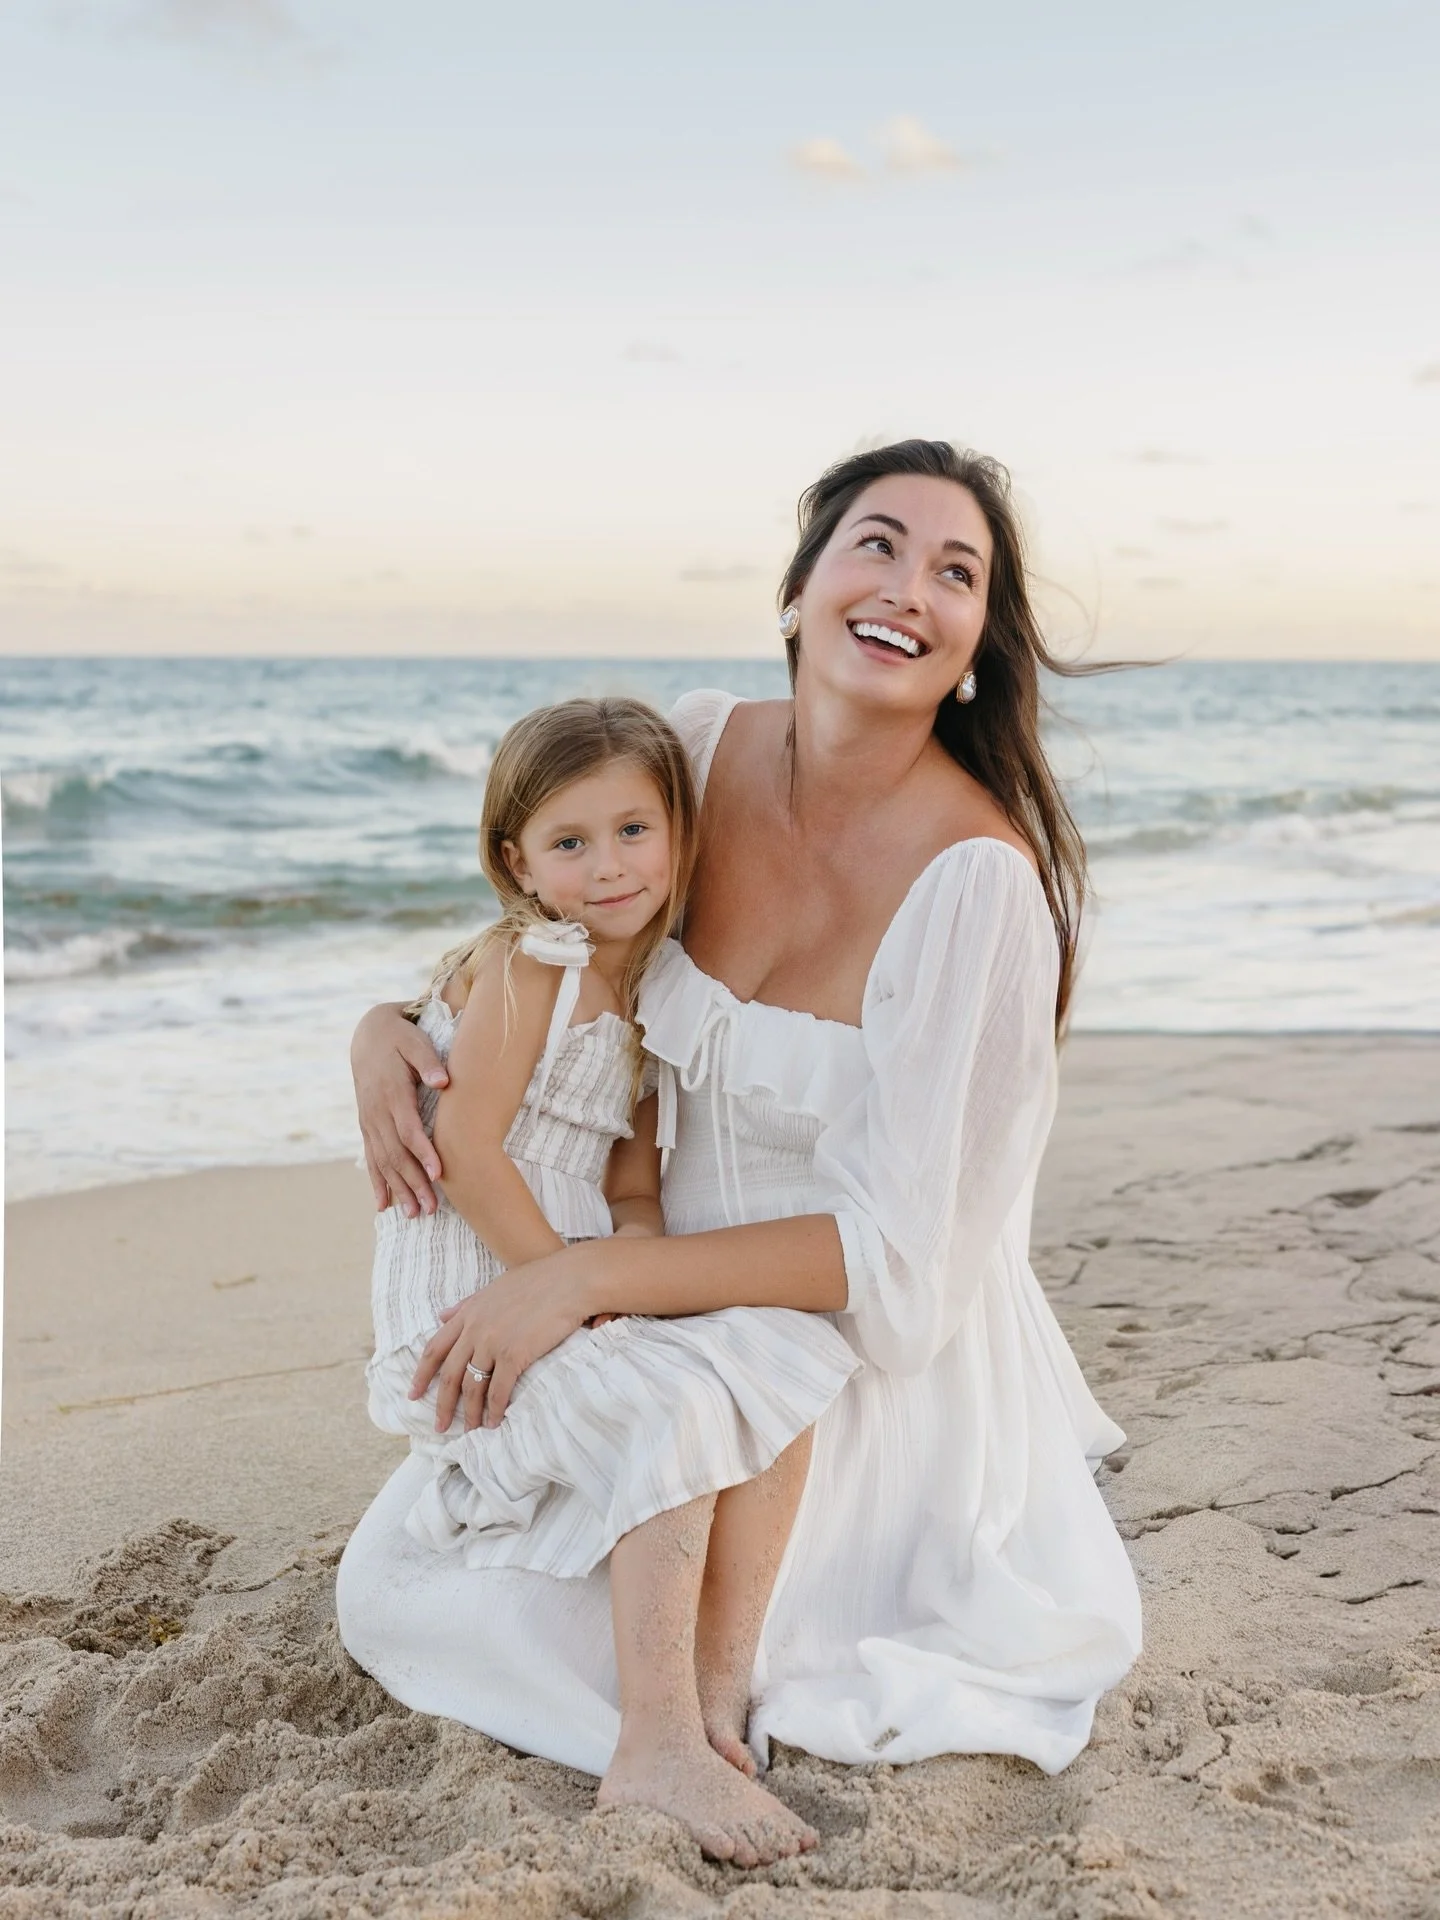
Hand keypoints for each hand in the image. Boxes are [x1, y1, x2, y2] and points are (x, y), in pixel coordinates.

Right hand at [351, 1004, 448, 1216]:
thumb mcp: (415, 1041)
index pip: (408, 1129)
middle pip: (396, 1154)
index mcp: (392, 1093)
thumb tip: (443, 1081)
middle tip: (431, 1209)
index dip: (423, 1152)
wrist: (369, 1034)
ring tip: (415, 1215)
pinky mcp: (367, 1126)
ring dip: (398, 1189)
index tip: (438, 1173)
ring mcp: (370, 1121)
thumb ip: (428, 1062)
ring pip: (383, 1162)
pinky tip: (383, 1206)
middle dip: (413, 1183)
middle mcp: (377, 1112)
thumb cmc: (400, 1037)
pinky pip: (371, 1159)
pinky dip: (378, 1183)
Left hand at [409, 1251, 595, 1430]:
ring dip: (470, 1413)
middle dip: (442, 1404)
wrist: (571, 1280)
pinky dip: (495, 1410)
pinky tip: (495, 1422)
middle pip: (450, 1375)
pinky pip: (499, 1390)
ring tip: (471, 1431)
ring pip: (472, 1387)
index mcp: (468, 1313)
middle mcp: (475, 1329)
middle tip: (439, 1426)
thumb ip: (466, 1304)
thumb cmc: (539, 1280)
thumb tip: (441, 1314)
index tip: (413, 1394)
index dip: (422, 1375)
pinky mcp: (515, 1354)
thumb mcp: (495, 1288)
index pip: (434, 1349)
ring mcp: (493, 1342)